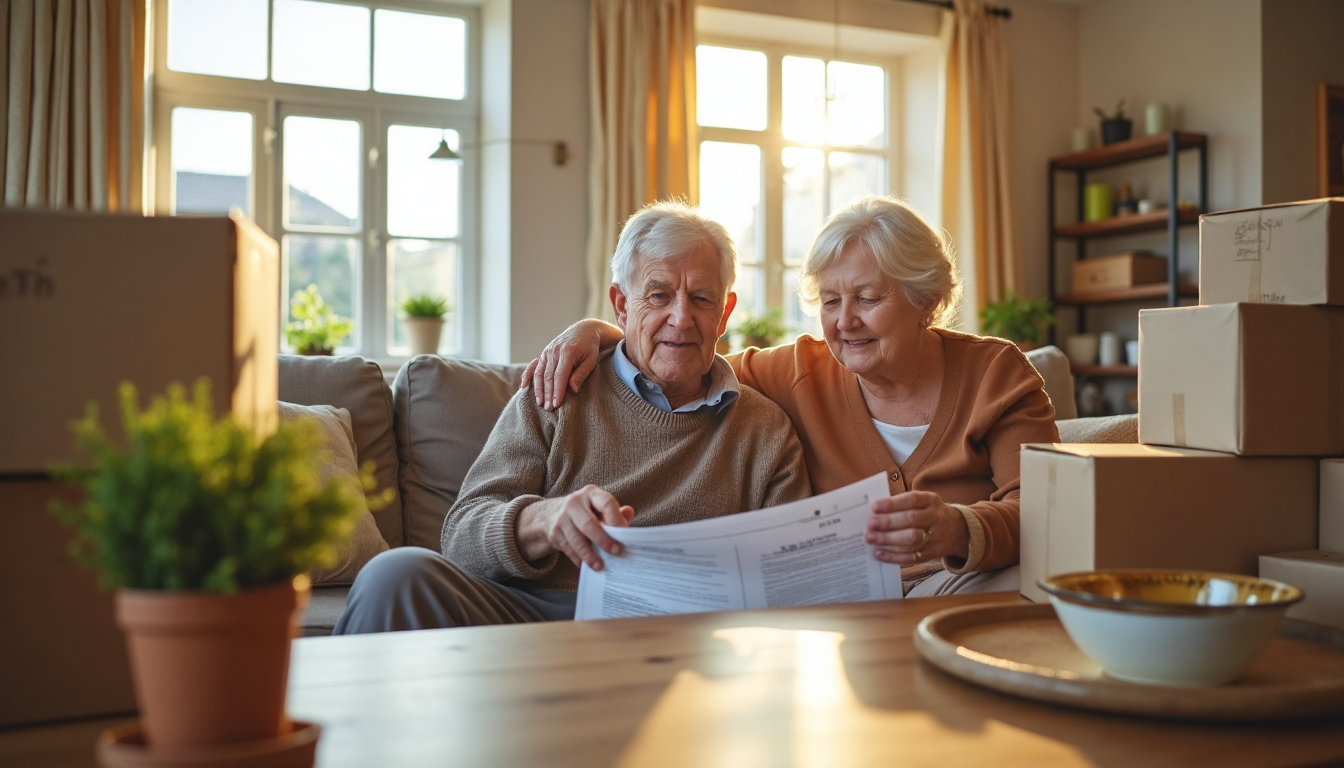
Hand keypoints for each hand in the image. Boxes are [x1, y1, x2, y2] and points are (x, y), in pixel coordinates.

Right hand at [517, 485, 634, 570]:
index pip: (606, 503)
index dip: (616, 519)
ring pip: (577, 539)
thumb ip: (616, 512)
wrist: (553, 514)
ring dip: (589, 555)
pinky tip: (586, 566)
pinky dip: (578, 559)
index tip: (624, 533)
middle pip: (589, 523)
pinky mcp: (554, 532)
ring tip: (600, 566)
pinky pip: (568, 549)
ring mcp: (562, 518)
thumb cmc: (586, 512)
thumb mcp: (600, 507)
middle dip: (603, 540)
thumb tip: (629, 513)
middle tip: (616, 552)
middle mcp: (574, 502)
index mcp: (591, 494)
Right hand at [519, 319, 614, 410]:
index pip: (560, 376)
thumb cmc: (590, 348)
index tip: (556, 404)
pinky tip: (523, 387)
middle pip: (548, 376)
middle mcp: (554, 351)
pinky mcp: (544, 353)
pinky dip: (527, 376)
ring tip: (540, 403)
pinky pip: (533, 366)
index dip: (557, 391)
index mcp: (567, 352)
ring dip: (538, 389)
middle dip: (547, 394)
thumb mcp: (591, 360)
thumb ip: (581, 374)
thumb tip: (572, 390)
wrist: (584, 330)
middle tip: (548, 408)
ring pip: (539, 373)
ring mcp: (547, 352)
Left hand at [865, 491, 968, 565]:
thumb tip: (874, 513)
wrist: (957, 530)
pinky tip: (879, 553)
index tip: (875, 507)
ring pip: (912, 540)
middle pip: (912, 520)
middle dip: (889, 523)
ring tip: (871, 539)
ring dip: (889, 540)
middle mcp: (936, 517)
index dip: (893, 503)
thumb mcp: (923, 503)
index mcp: (931, 500)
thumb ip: (901, 505)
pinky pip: (912, 556)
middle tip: (871, 525)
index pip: (912, 499)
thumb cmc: (929, 513)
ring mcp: (937, 537)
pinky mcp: (934, 553)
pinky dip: (894, 556)